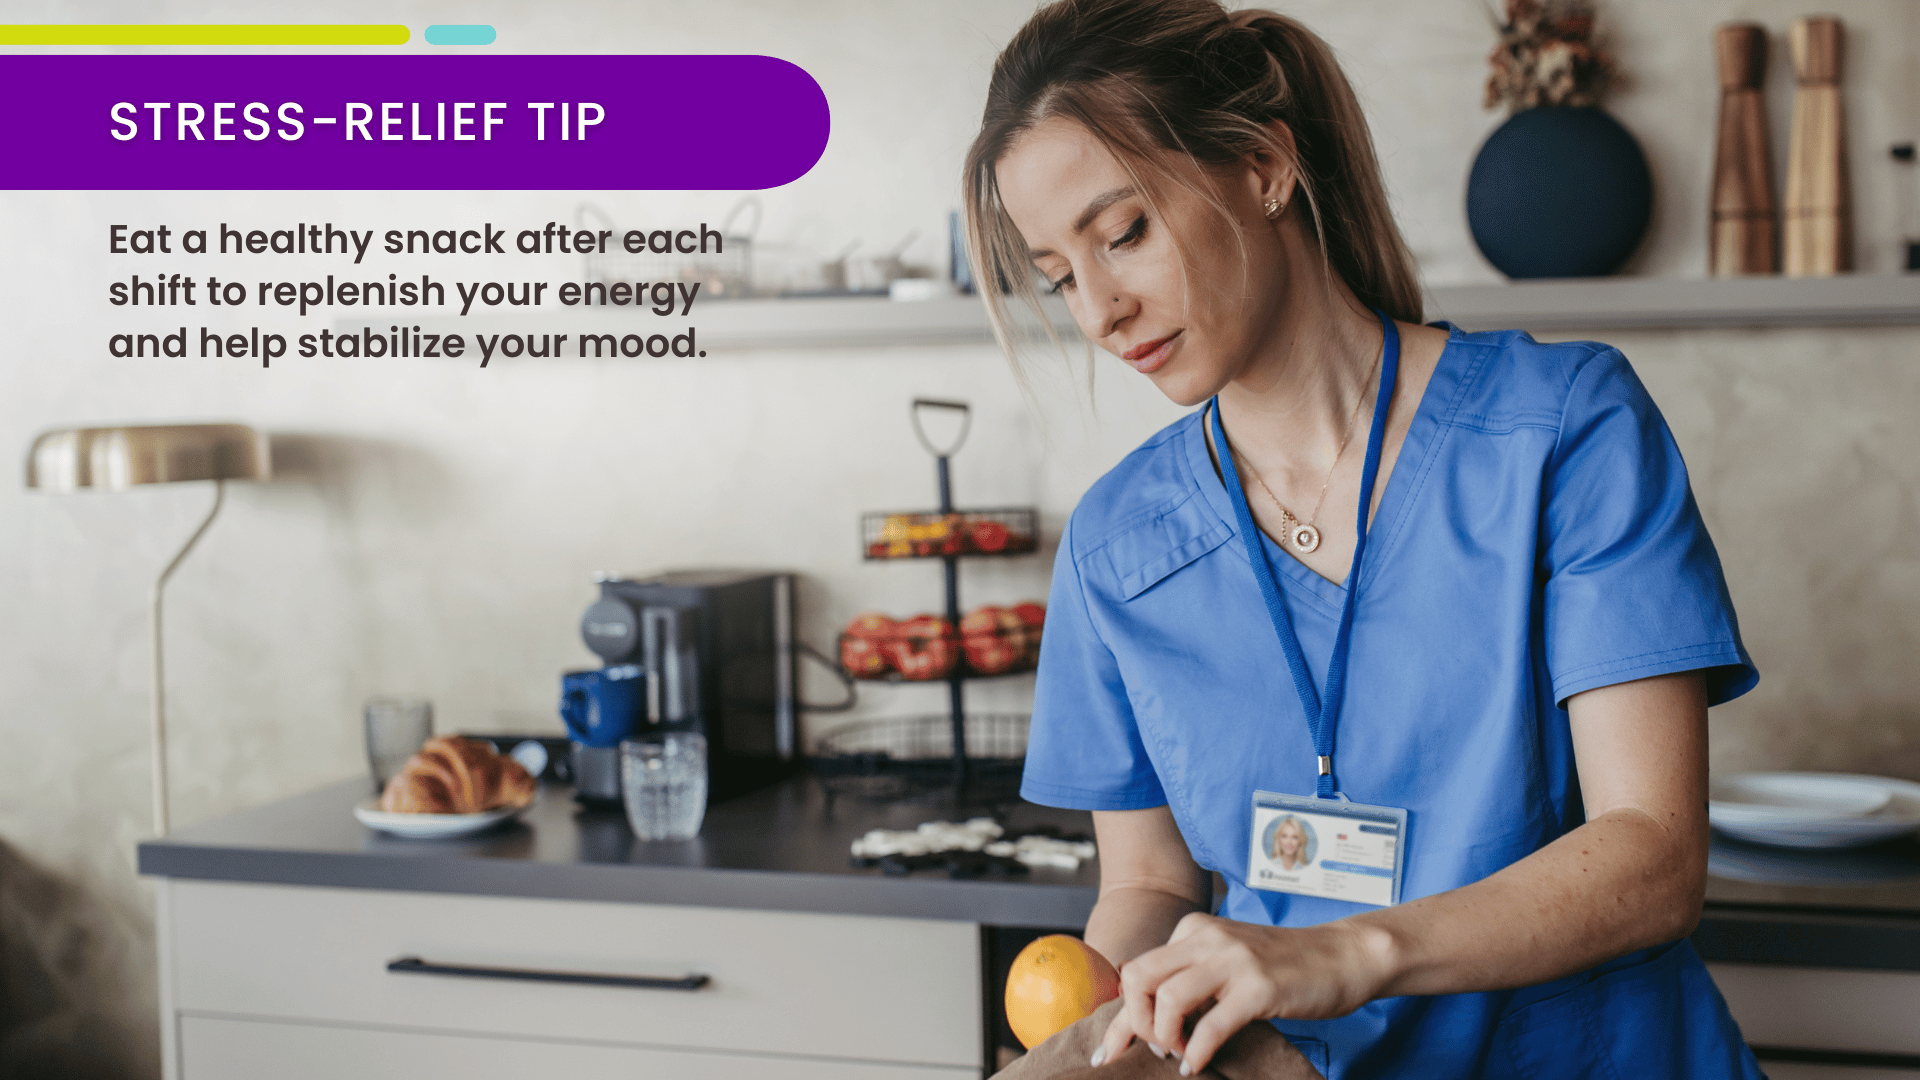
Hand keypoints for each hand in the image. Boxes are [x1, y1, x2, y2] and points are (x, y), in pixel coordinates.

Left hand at [1092, 912, 1386, 1074]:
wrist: (1341, 954)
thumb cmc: (1282, 966)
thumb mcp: (1227, 961)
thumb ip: (1190, 977)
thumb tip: (1147, 1016)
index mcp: (1192, 930)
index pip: (1137, 971)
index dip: (1117, 1017)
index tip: (1105, 1050)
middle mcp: (1206, 938)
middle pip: (1138, 978)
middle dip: (1134, 1023)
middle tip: (1154, 1049)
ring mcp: (1233, 961)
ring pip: (1167, 998)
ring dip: (1163, 1036)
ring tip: (1176, 1056)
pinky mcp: (1259, 987)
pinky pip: (1211, 1025)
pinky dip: (1196, 1052)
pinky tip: (1195, 1067)